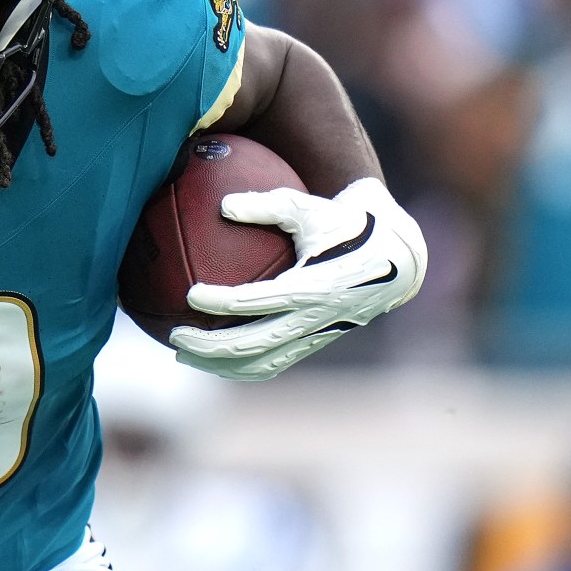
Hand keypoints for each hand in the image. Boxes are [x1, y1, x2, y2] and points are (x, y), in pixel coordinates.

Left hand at [168, 176, 427, 380]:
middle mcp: (314, 319)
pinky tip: (210, 357)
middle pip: (252, 343)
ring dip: (218, 364)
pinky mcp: (314, 344)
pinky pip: (272, 363)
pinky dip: (239, 366)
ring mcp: (315, 336)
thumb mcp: (310, 207)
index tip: (191, 295)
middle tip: (174, 334)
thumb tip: (223, 204)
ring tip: (181, 354)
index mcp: (314, 286)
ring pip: (259, 363)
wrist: (396, 259)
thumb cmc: (346, 223)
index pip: (258, 300)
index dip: (223, 302)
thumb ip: (268, 205)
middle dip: (210, 344)